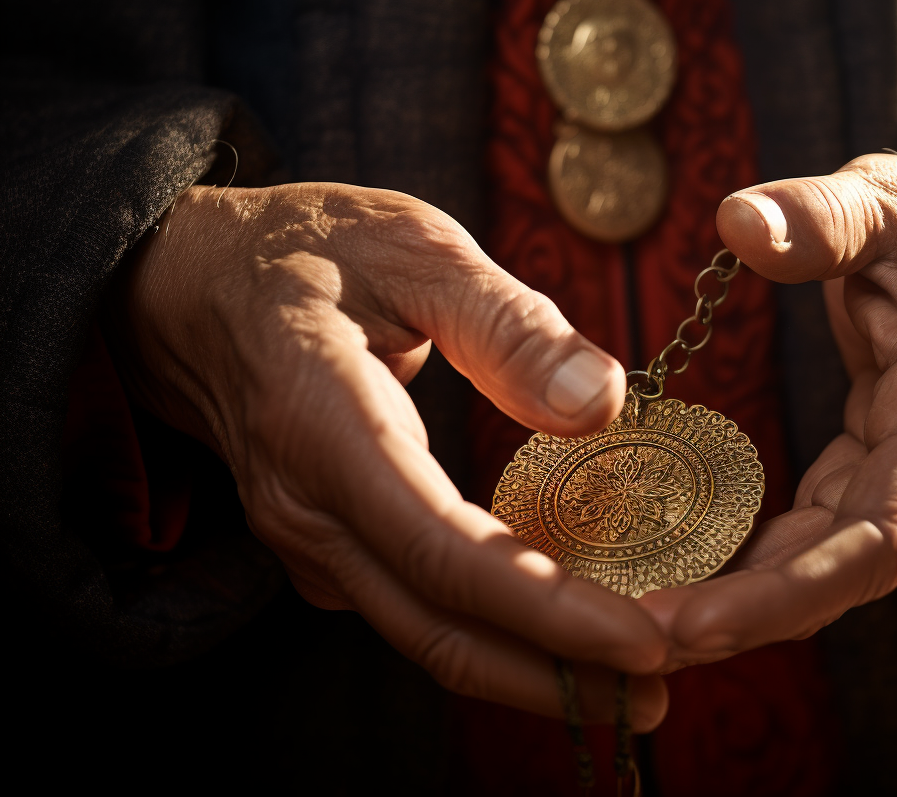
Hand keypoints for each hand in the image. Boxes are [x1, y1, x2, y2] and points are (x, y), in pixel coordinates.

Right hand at [106, 183, 668, 727]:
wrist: (190, 288)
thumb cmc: (306, 252)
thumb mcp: (411, 247)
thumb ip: (507, 324)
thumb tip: (601, 403)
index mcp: (324, 425)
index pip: (444, 552)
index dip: (546, 611)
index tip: (642, 641)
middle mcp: (307, 508)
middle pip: (438, 630)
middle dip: (555, 677)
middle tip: (659, 695)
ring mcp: (308, 541)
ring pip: (427, 637)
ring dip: (529, 671)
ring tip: (632, 682)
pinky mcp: (326, 549)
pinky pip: (416, 610)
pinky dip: (494, 635)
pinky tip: (563, 632)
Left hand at [639, 153, 896, 666]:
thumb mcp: (890, 201)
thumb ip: (822, 217)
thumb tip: (737, 223)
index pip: (880, 537)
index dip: (790, 590)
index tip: (697, 620)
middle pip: (842, 577)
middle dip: (743, 616)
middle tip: (633, 635)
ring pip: (824, 574)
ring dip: (739, 605)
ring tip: (636, 623)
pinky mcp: (875, 488)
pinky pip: (812, 544)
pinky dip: (749, 568)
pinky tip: (676, 576)